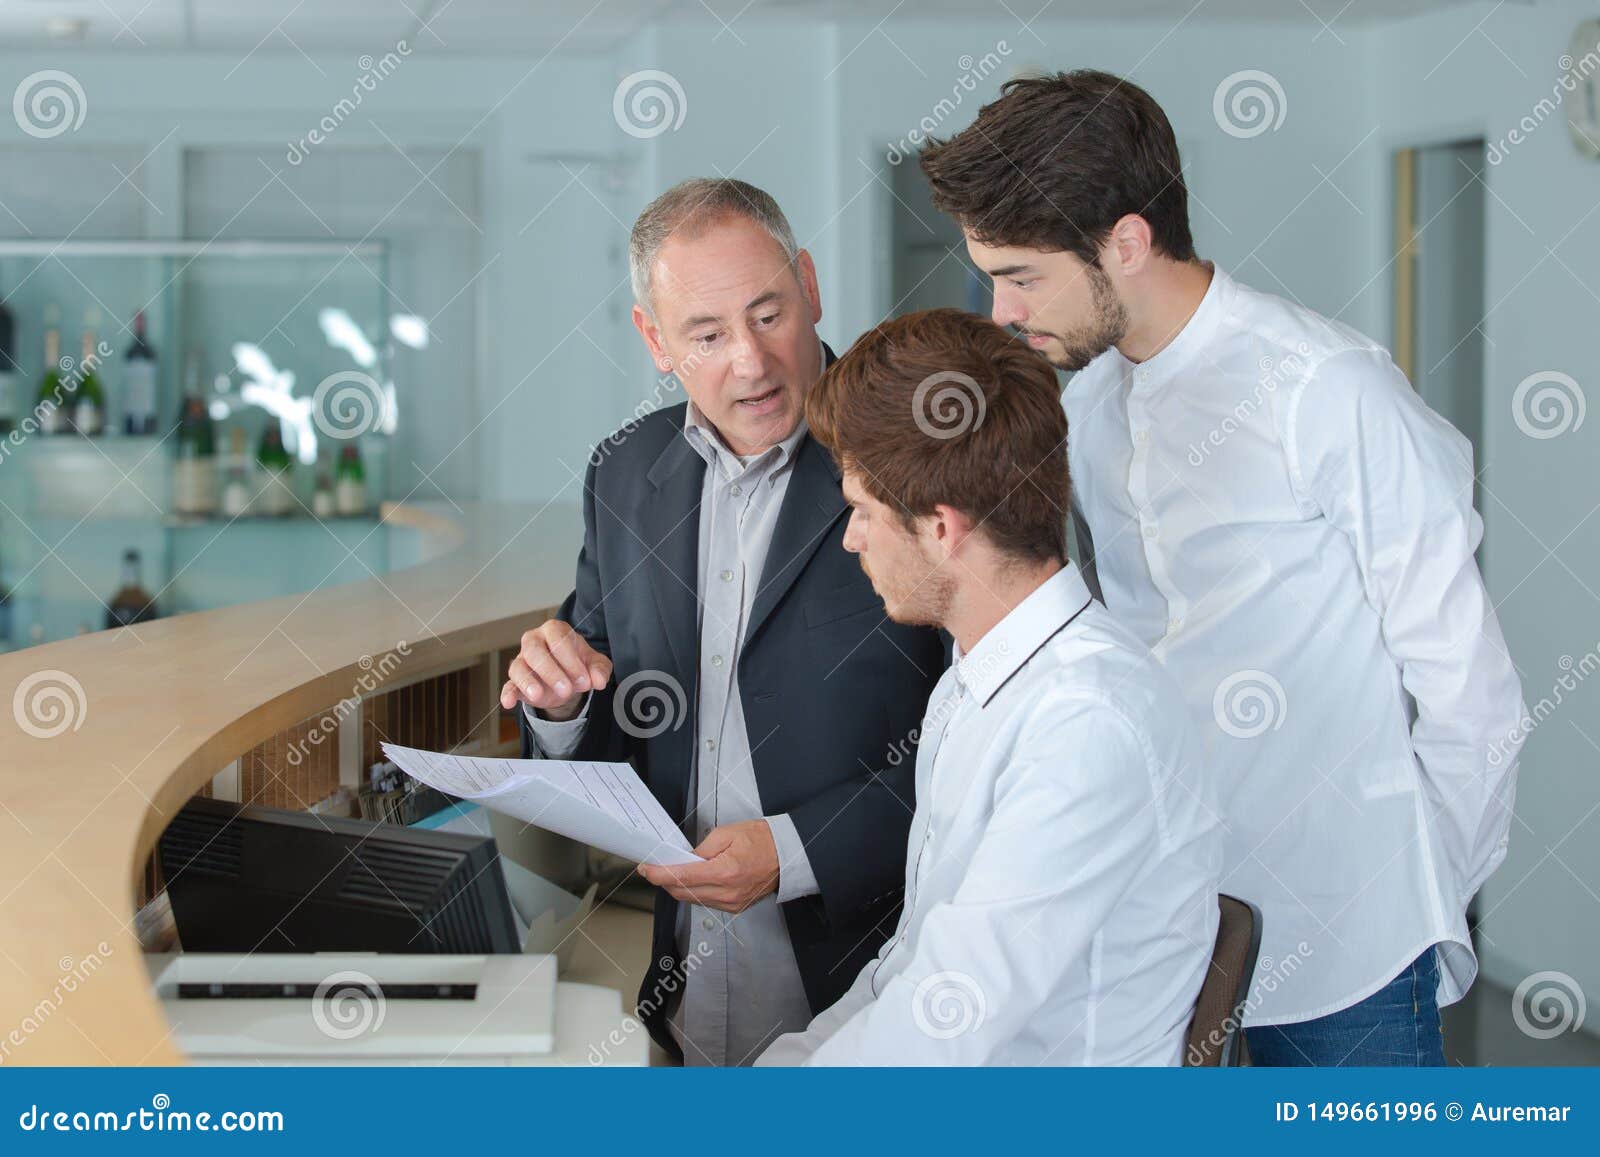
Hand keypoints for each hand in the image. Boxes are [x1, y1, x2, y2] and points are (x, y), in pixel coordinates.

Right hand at [499, 619, 611, 718]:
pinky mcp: (516, 681)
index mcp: (555, 630)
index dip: (571, 660)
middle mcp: (534, 641)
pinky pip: (508, 685)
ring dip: (528, 681)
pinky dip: (507, 693)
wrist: (568, 678)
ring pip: (518, 667)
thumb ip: (600, 669)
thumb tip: (599, 680)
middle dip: (551, 671)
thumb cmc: (579, 663)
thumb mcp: (595, 663)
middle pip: (535, 651)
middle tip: (567, 690)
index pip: (558, 640)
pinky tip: (509, 702)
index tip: (584, 680)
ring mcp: (522, 660)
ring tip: (538, 695)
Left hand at [638, 819, 780, 912]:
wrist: (788, 855)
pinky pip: (706, 902)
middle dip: (665, 881)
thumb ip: (702, 849)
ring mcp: (732, 903)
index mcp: (725, 872)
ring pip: (693, 900)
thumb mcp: (728, 833)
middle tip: (655, 868)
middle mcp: (727, 892)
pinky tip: (691, 881)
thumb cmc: (762, 840)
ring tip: (672, 872)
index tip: (647, 869)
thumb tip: (684, 860)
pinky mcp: (735, 907)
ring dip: (678, 887)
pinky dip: (694, 892)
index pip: (682, 877)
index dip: (659, 874)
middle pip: (683, 893)